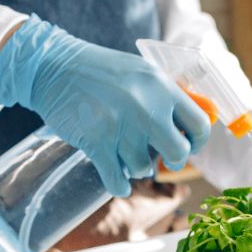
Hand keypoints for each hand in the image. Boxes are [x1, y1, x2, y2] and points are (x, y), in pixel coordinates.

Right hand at [0, 16, 211, 196]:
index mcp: (161, 86)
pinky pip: (117, 179)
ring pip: (143, 167)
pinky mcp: (96, 141)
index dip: (197, 142)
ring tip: (124, 153)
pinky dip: (119, 185)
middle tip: (162, 158)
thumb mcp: (140, 72)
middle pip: (178, 152)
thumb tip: (190, 126)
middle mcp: (146, 106)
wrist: (52, 66)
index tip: (188, 145)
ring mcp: (121, 125)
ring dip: (135, 166)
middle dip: (172, 161)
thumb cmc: (98, 71)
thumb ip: (165, 96)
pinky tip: (118, 182)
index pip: (200, 124)